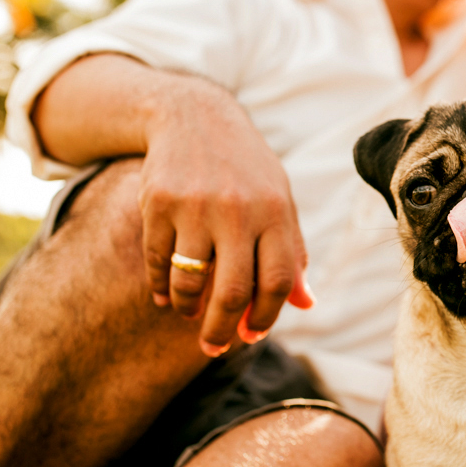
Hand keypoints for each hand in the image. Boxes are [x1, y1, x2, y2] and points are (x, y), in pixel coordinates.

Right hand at [139, 79, 312, 355]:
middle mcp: (239, 211)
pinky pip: (158, 262)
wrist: (196, 118)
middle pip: (232, 292)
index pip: (278, 282)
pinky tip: (165, 295)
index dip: (266, 317)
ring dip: (189, 311)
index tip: (251, 336)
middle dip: (222, 332)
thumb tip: (306, 305)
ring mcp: (196, 207)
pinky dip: (161, 287)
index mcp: (276, 213)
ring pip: (191, 282)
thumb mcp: (279, 202)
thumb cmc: (247, 172)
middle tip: (214, 348)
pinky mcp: (158, 203)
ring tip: (190, 315)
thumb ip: (292, 252)